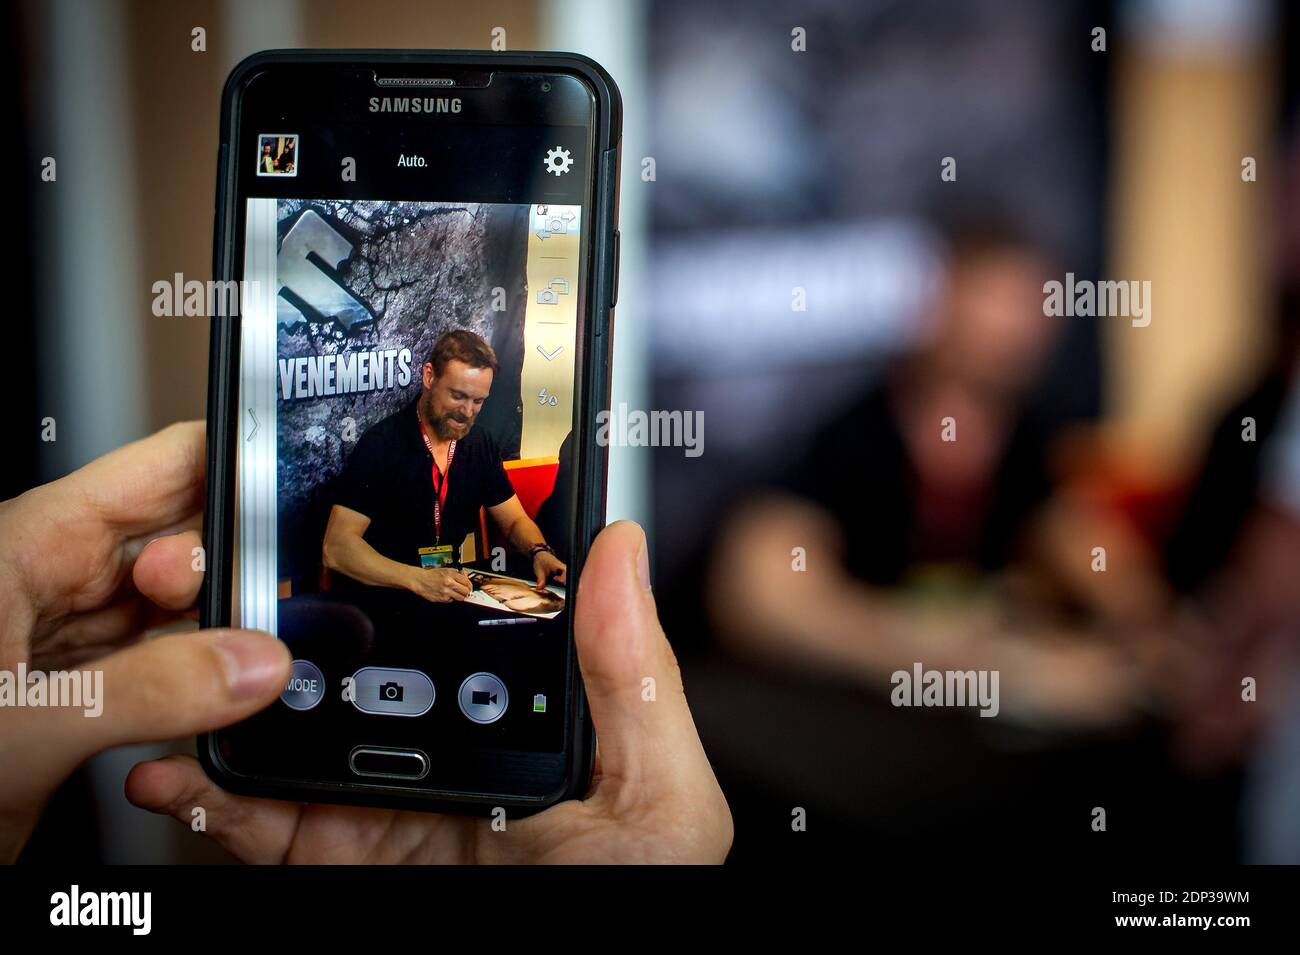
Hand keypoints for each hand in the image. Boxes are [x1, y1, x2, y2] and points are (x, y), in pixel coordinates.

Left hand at [0, 422, 291, 862]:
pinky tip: (226, 693)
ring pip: (176, 610)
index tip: (301, 482)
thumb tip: (254, 664)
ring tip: (259, 653)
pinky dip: (200, 680)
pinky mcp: (79, 699)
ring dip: (221, 632)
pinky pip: (162, 667)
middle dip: (236, 564)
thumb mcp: (22, 725)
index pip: (155, 471)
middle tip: (280, 600)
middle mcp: (48, 583)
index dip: (231, 463)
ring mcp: (66, 642)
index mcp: (23, 548)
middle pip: (177, 539)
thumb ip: (148, 691)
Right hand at [126, 521, 733, 862]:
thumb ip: (633, 681)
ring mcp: (385, 807)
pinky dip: (213, 796)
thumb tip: (619, 552)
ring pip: (296, 735)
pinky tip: (188, 769)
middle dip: (306, 629)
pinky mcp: (335, 859)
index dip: (420, 576)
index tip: (374, 526)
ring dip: (245, 699)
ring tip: (207, 665)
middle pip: (363, 672)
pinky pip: (261, 822)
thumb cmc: (630, 906)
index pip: (464, 630)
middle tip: (257, 591)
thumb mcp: (654, 798)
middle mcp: (448, 756)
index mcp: (524, 722)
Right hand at [406, 565, 471, 602]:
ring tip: (456, 593)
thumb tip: (466, 577)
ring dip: (460, 596)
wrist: (420, 580)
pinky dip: (451, 598)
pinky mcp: (442, 599)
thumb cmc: (432, 575)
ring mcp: (446, 592)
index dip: (469, 585)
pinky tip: (447, 594)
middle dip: (466, 592)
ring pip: (460, 598)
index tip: (469, 587)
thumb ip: (457, 573)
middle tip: (465, 591)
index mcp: (451, 574)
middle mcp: (449, 583)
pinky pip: (452, 600)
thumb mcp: (446, 570)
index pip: (466, 582)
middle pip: (466, 591)